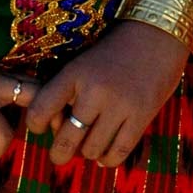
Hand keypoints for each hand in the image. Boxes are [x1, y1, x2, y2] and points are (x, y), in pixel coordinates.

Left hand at [27, 20, 188, 167]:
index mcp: (75, 72)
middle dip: (59, 153)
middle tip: (61, 153)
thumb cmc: (116, 50)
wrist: (158, 34)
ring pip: (91, 151)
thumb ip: (68, 91)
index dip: (35, 126)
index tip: (41, 127)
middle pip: (65, 140)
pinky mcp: (141, 116)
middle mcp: (94, 90)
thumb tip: (55, 129)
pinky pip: (117, 154)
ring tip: (91, 144)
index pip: (40, 110)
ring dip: (88, 152)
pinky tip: (106, 153)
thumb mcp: (84, 62)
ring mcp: (119, 105)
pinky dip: (108, 159)